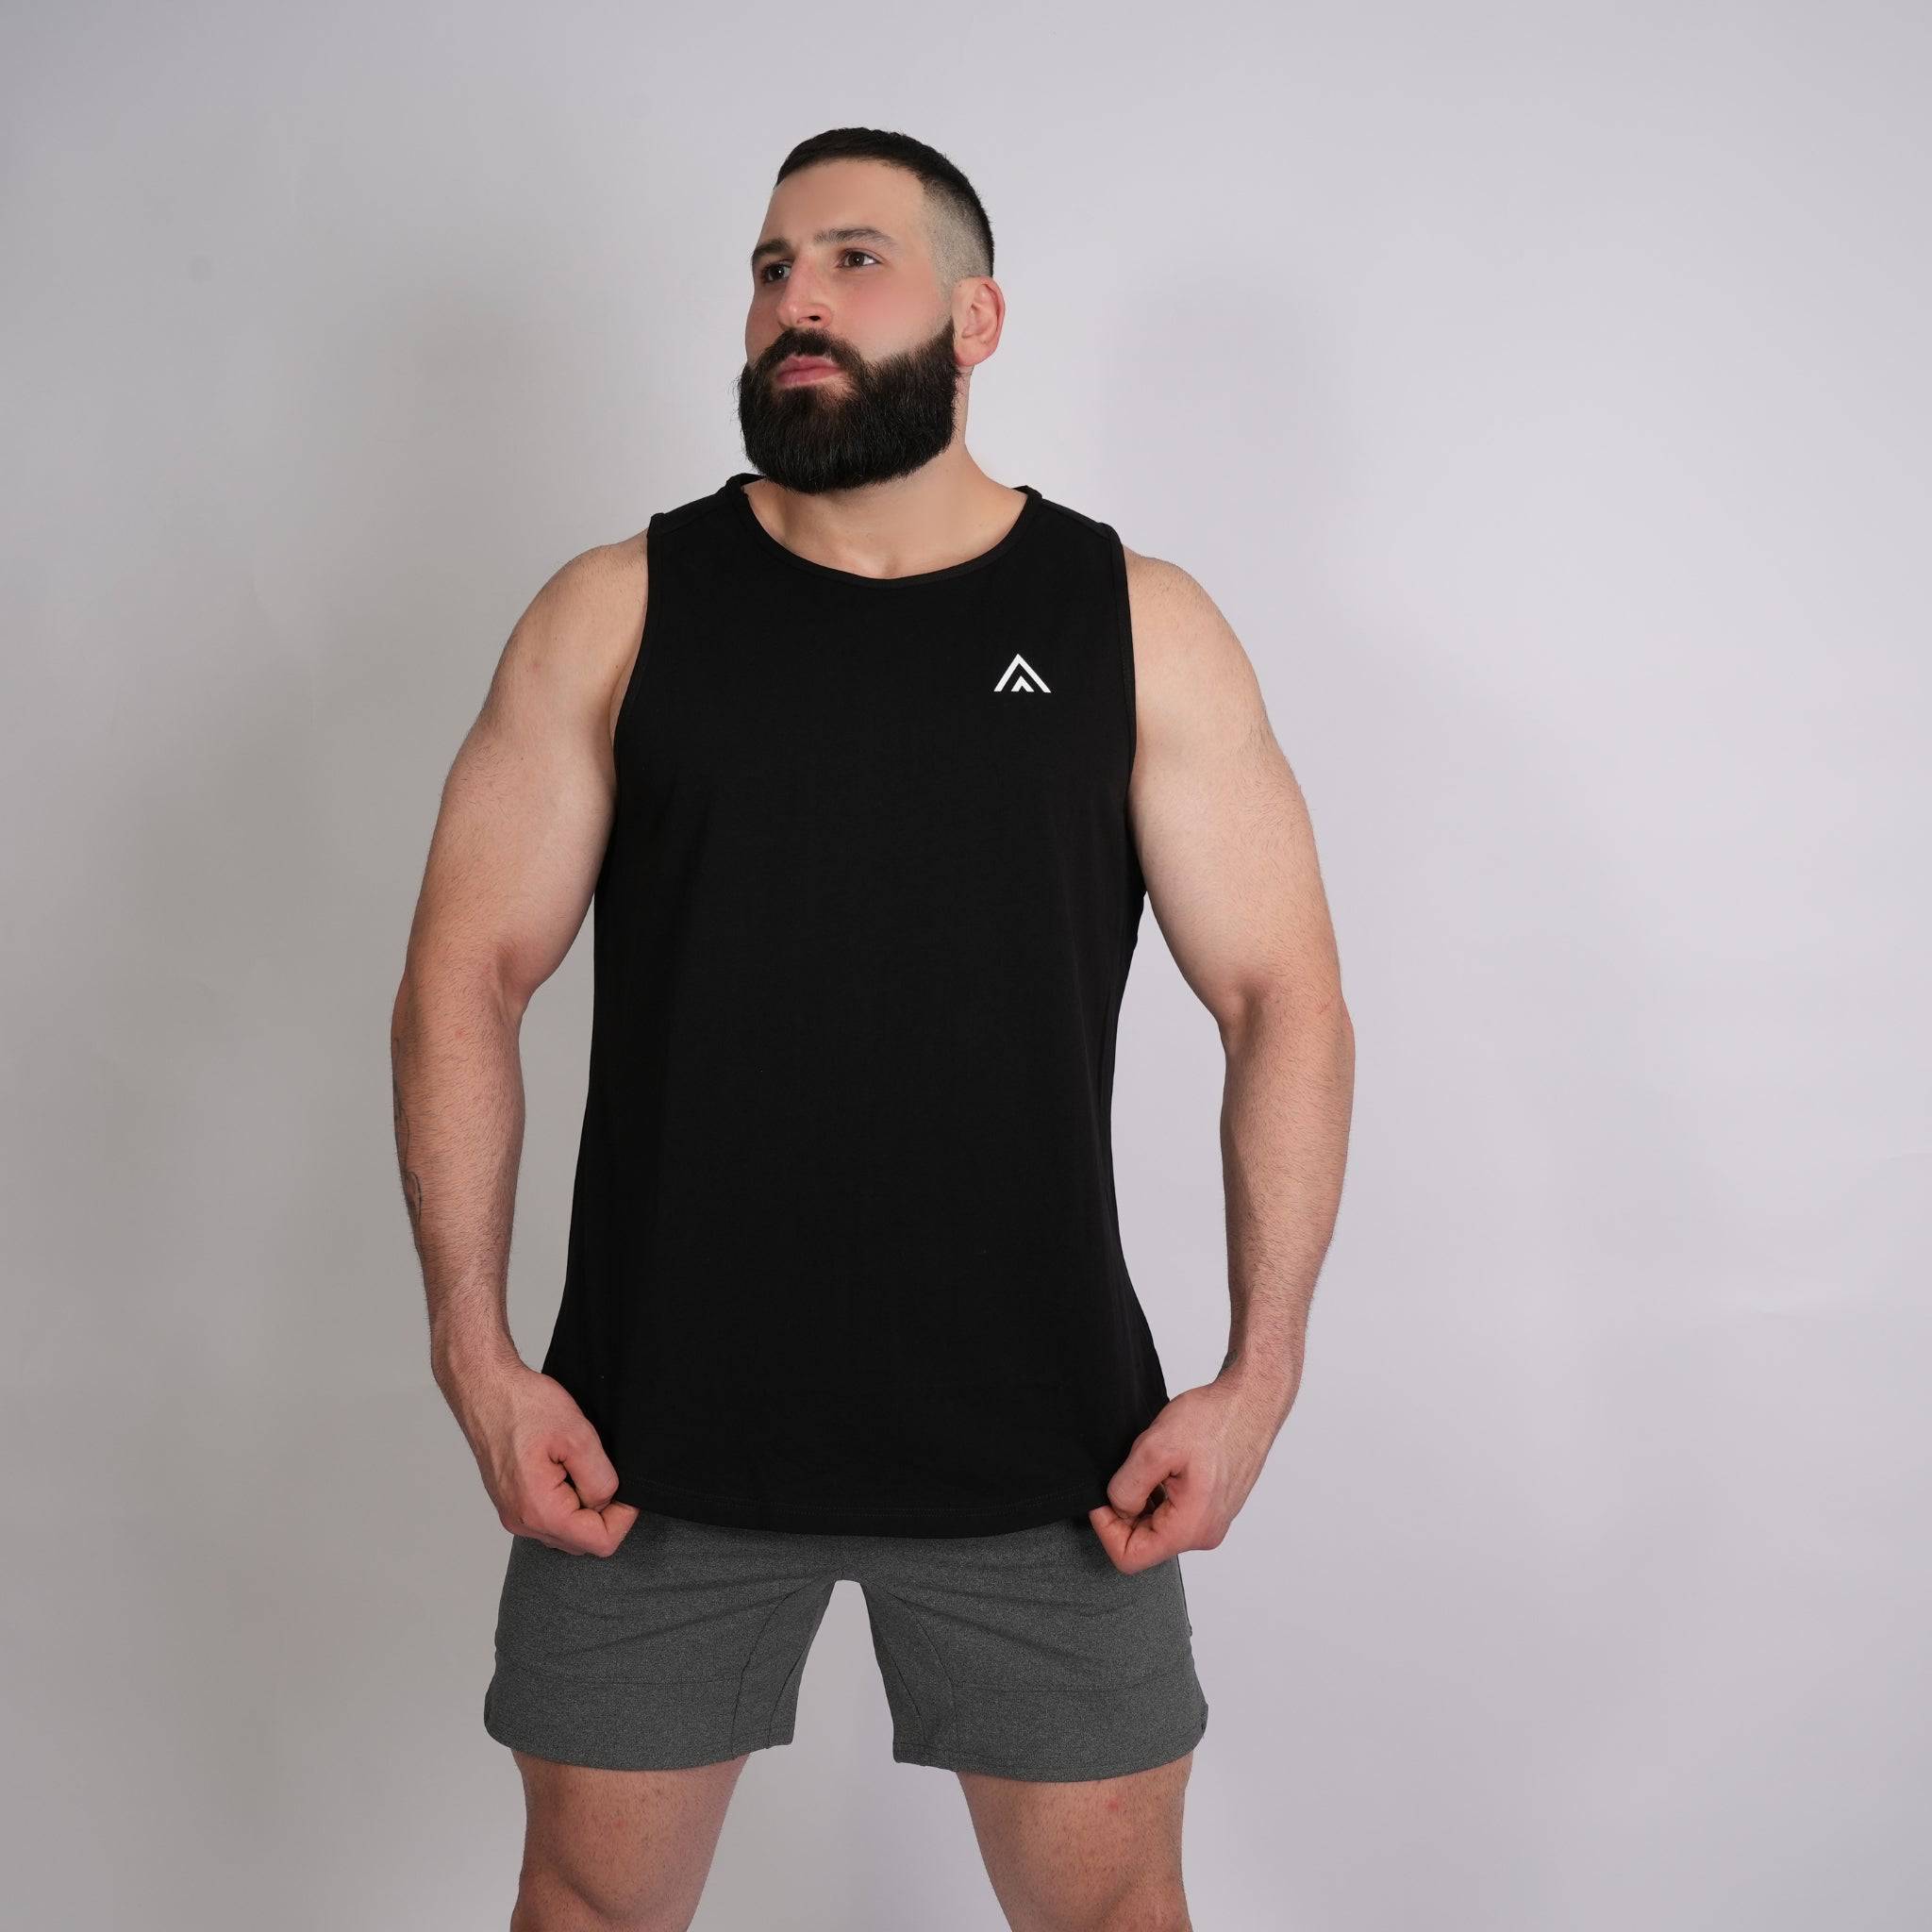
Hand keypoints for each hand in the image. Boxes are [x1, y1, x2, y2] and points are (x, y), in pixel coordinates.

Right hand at [442, 1352, 638, 1555]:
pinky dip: (566, 1500)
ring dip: (583, 1505)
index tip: (627, 1489)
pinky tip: (563, 1468)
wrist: (486, 1390)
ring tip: (578, 1465)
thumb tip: (609, 1502)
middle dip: (603, 1513)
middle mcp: (523, 1521)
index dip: (624, 1517)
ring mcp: (515, 1514)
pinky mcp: (512, 1503)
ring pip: (567, 1529)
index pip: (600, 1542)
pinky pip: (550, 1516)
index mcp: (540, 1511)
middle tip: (602, 1472)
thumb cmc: (523, 1406)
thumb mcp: (577, 1436)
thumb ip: (599, 1478)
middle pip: (583, 1541)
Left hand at [1088, 1373, 1286, 1572]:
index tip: (1104, 1496)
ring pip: (1156, 1527)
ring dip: (1143, 1500)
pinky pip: (1173, 1514)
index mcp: (1190, 1528)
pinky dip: (1159, 1494)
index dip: (1107, 1528)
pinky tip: (1165, 1465)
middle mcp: (1203, 1534)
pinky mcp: (1212, 1509)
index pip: (1130, 1557)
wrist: (1250, 1403)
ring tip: (1153, 1464)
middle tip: (1129, 1471)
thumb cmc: (1213, 1420)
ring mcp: (1210, 1522)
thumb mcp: (1156, 1447)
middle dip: (1125, 1511)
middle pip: (1143, 1543)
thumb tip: (1116, 1508)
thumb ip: (1128, 1487)